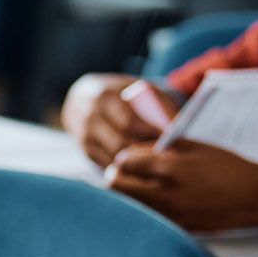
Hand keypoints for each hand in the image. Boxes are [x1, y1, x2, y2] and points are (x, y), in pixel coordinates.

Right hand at [64, 74, 179, 167]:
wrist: (80, 100)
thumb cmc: (119, 94)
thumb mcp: (136, 88)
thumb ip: (155, 101)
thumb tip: (176, 124)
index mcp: (104, 97)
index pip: (128, 122)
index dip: (150, 133)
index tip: (172, 141)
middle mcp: (90, 117)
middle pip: (121, 142)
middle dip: (146, 152)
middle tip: (168, 158)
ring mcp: (85, 136)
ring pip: (114, 157)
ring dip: (138, 163)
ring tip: (159, 163)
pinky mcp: (86, 150)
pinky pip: (109, 164)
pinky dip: (127, 168)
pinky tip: (143, 166)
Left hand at [104, 142, 257, 232]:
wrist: (257, 197)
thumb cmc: (229, 168)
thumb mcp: (197, 146)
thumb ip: (163, 145)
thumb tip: (136, 148)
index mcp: (172, 169)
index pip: (125, 162)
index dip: (124, 157)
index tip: (130, 156)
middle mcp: (167, 194)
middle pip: (116, 186)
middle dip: (117, 175)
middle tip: (124, 171)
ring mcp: (171, 215)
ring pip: (127, 207)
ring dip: (127, 195)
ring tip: (138, 187)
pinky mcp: (178, 229)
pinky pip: (147, 219)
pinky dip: (143, 210)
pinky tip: (153, 202)